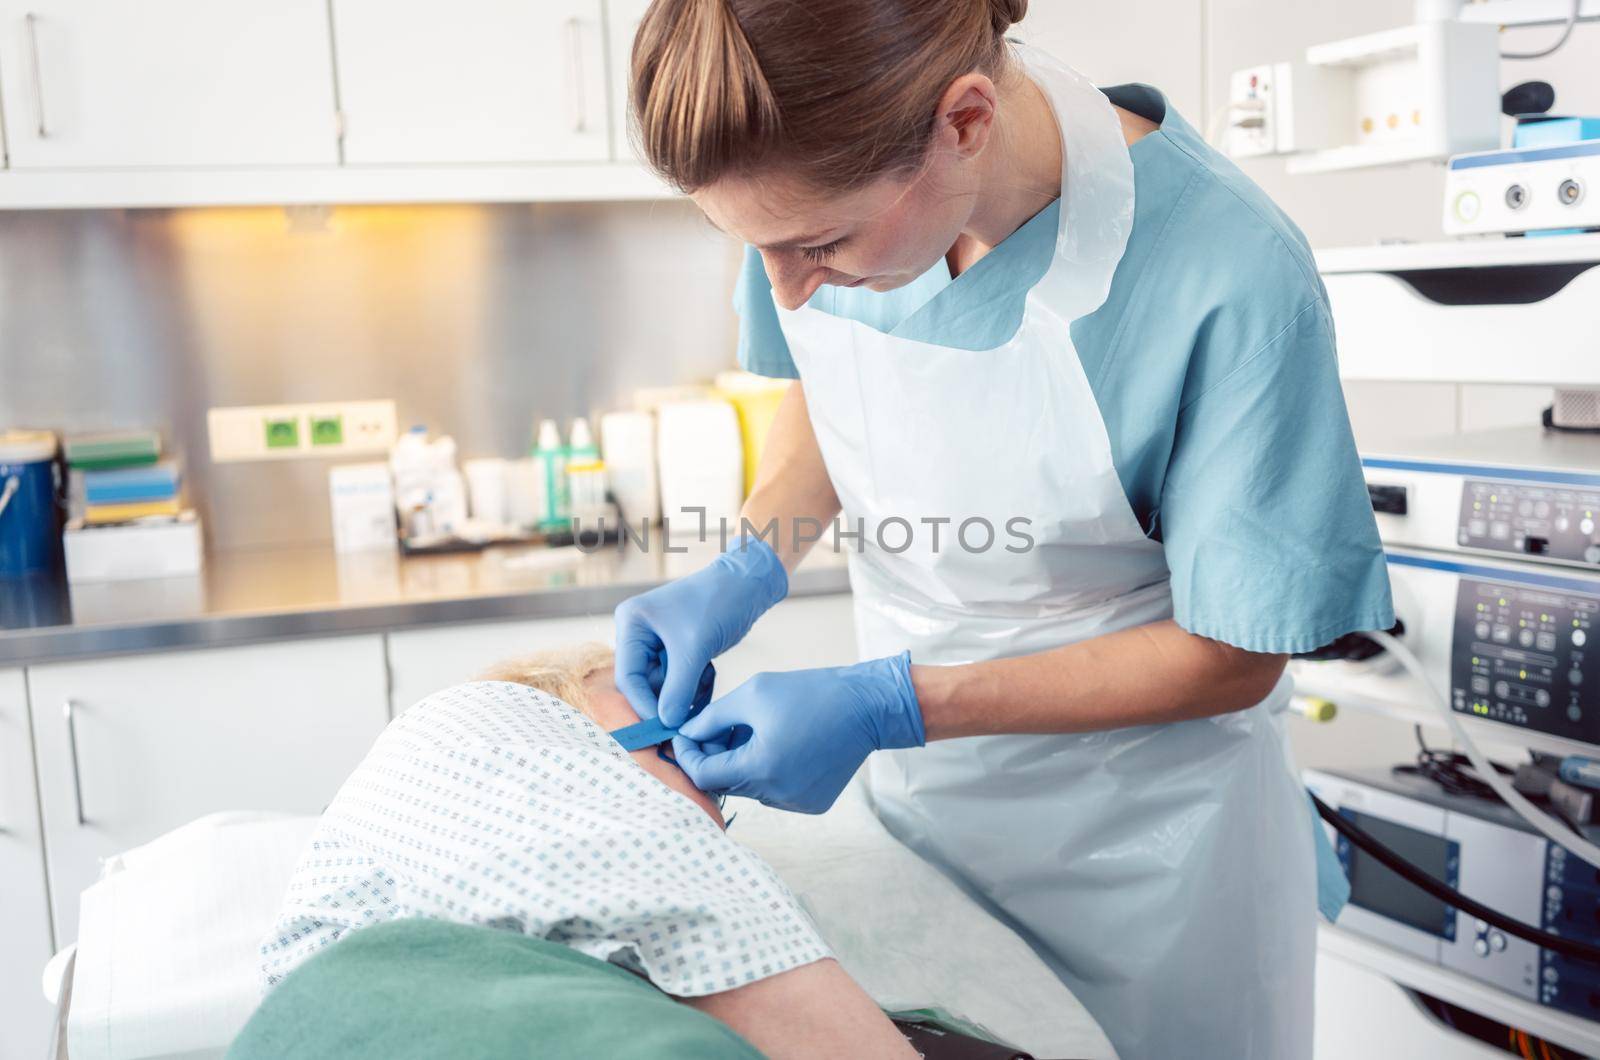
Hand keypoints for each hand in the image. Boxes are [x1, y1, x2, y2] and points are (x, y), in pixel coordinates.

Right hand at [614, 537, 788, 726]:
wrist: (748, 583)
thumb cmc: (717, 603)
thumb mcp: (694, 648)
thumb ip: (678, 689)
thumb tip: (666, 723)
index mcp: (632, 624)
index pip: (628, 677)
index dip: (644, 705)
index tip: (664, 727)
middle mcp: (640, 633)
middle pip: (644, 683)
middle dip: (668, 700)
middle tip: (686, 720)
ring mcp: (659, 641)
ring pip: (664, 685)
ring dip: (685, 694)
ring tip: (706, 685)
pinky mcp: (678, 649)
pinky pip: (680, 680)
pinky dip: (695, 685)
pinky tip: (710, 676)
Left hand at [670, 652, 923, 813]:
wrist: (867, 707)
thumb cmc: (809, 693)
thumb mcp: (752, 694)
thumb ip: (711, 718)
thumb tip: (685, 734)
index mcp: (760, 768)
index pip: (702, 775)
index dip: (687, 755)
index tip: (684, 735)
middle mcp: (777, 795)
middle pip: (725, 783)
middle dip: (715, 755)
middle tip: (724, 725)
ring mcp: (796, 804)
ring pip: (749, 789)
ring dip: (741, 764)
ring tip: (758, 731)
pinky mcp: (811, 805)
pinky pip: (774, 793)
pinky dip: (767, 773)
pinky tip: (783, 745)